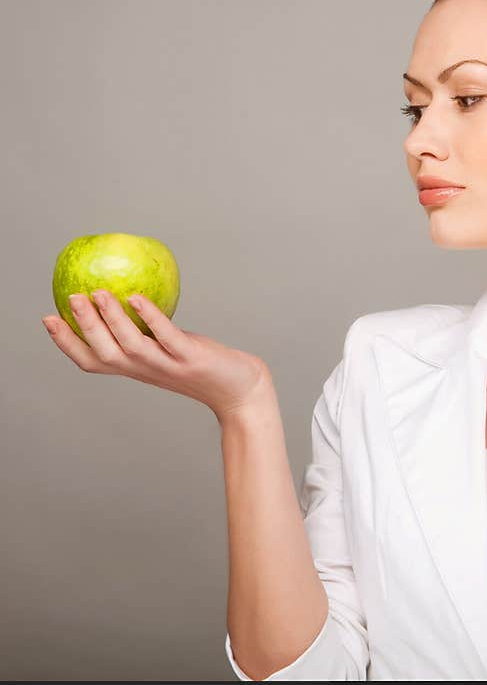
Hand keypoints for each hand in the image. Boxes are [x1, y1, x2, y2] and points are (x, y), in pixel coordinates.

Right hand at [42, 290, 271, 420]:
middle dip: (83, 327)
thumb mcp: (168, 348)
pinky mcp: (190, 359)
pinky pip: (166, 336)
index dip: (67, 343)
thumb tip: (130, 293)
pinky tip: (136, 297)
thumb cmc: (203, 366)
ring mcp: (168, 366)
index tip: (48, 318)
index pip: (92, 361)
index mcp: (136, 369)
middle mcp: (146, 370)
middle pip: (104, 353)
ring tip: (98, 293)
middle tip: (70, 298)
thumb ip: (149, 331)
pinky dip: (149, 317)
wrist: (240, 390)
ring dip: (111, 319)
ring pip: (130, 345)